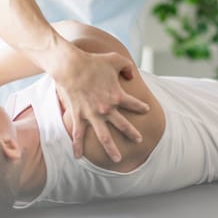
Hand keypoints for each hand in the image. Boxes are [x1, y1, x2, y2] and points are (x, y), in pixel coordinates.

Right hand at [54, 48, 149, 162]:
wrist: (71, 66)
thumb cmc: (93, 61)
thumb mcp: (115, 59)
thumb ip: (127, 66)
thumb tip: (131, 74)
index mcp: (117, 95)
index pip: (133, 104)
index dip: (141, 107)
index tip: (146, 110)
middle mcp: (107, 108)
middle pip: (123, 125)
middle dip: (132, 133)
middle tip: (139, 140)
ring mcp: (92, 114)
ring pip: (104, 137)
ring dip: (111, 149)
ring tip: (117, 159)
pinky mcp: (78, 115)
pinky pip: (79, 134)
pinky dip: (78, 146)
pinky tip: (78, 157)